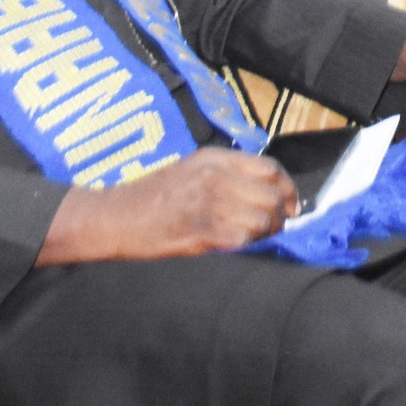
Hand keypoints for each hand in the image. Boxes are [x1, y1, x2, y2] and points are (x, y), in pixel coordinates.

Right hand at [36, 147, 298, 262]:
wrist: (113, 217)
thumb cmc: (151, 198)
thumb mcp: (190, 171)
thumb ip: (225, 176)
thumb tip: (266, 194)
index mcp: (214, 158)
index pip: (270, 169)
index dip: (287, 190)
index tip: (291, 206)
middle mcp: (215, 175)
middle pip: (271, 195)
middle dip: (279, 216)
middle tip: (272, 229)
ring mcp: (208, 202)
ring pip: (262, 219)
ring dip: (264, 234)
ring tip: (251, 239)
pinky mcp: (200, 229)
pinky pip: (243, 238)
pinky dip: (246, 245)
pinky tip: (234, 247)